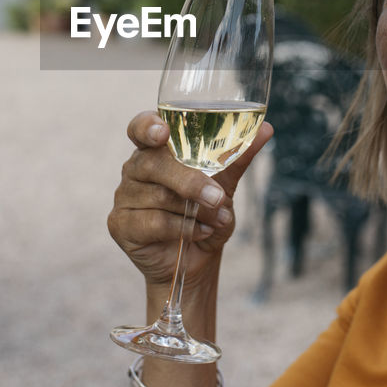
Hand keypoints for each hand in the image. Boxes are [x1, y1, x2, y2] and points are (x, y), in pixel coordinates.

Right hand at [108, 110, 272, 289]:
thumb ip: (239, 157)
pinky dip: (184, 229)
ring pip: (159, 197)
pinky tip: (200, 232)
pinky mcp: (121, 224)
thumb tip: (266, 130)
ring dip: (195, 210)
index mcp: (155, 150)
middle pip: (153, 164)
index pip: (141, 128)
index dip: (147, 127)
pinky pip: (153, 222)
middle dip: (190, 181)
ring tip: (217, 219)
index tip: (162, 132)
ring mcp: (125, 196)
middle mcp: (135, 169)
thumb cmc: (207, 213)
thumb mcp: (226, 184)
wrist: (198, 259)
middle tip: (218, 196)